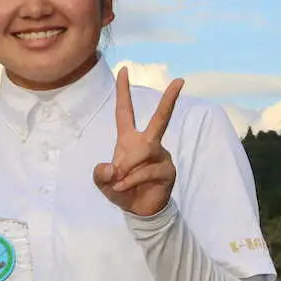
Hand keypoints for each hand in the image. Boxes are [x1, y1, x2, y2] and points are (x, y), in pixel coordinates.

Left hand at [92, 68, 183, 216]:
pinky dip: (131, 180)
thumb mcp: (103, 183)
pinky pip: (147, 170)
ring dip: (127, 167)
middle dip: (169, 100)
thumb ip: (100, 175)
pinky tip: (123, 188)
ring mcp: (161, 156)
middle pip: (161, 119)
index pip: (125, 111)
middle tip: (180, 81)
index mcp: (129, 140)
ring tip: (118, 182)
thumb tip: (111, 168)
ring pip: (144, 152)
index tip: (124, 70)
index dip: (123, 91)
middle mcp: (148, 143)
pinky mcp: (168, 170)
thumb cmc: (121, 190)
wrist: (138, 210)